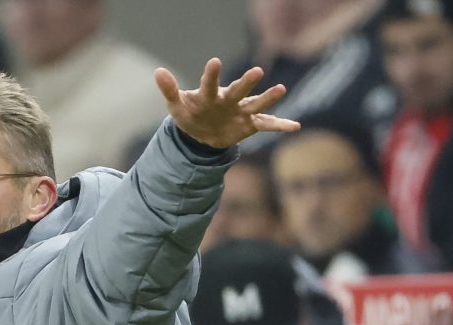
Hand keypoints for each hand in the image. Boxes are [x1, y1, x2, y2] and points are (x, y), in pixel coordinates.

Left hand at [155, 59, 299, 148]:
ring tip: (280, 90)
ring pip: (256, 104)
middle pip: (238, 90)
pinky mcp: (250, 124)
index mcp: (210, 94)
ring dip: (268, 98)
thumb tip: (158, 71)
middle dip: (246, 83)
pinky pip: (267, 125)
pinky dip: (280, 126)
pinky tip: (295, 126)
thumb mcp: (177, 106)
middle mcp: (229, 99)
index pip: (210, 83)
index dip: (212, 75)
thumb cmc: (189, 115)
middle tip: (257, 72)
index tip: (215, 62)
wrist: (201, 134)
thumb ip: (170, 89)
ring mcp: (241, 110)